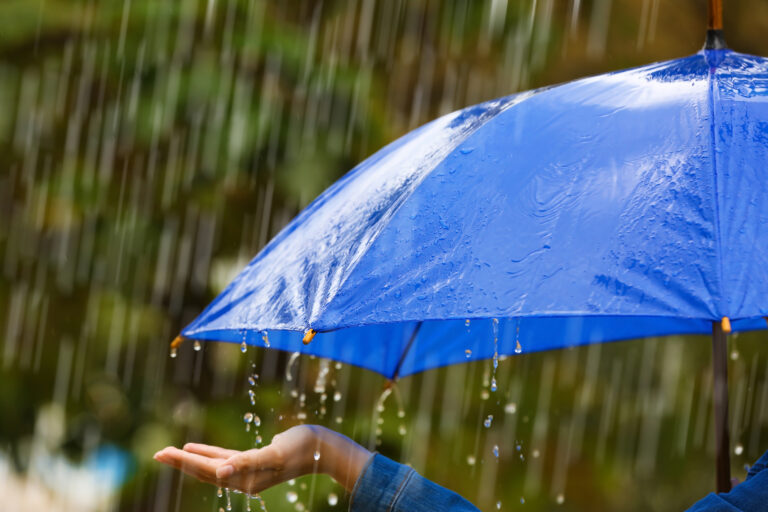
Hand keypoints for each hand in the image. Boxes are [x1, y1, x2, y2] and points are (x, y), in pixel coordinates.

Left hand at [153, 425, 371, 494]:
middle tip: (157, 453)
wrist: (323, 448)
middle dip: (181, 462)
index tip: (163, 453)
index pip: (207, 470)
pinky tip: (196, 447)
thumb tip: (220, 473)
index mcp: (245, 479)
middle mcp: (243, 479)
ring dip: (190, 459)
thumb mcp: (274, 454)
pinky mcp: (253, 461)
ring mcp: (248, 471)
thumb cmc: (301, 448)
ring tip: (169, 452)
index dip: (184, 461)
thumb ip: (247, 463)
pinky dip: (208, 453)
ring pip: (211, 465)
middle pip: (205, 470)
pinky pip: (224, 458)